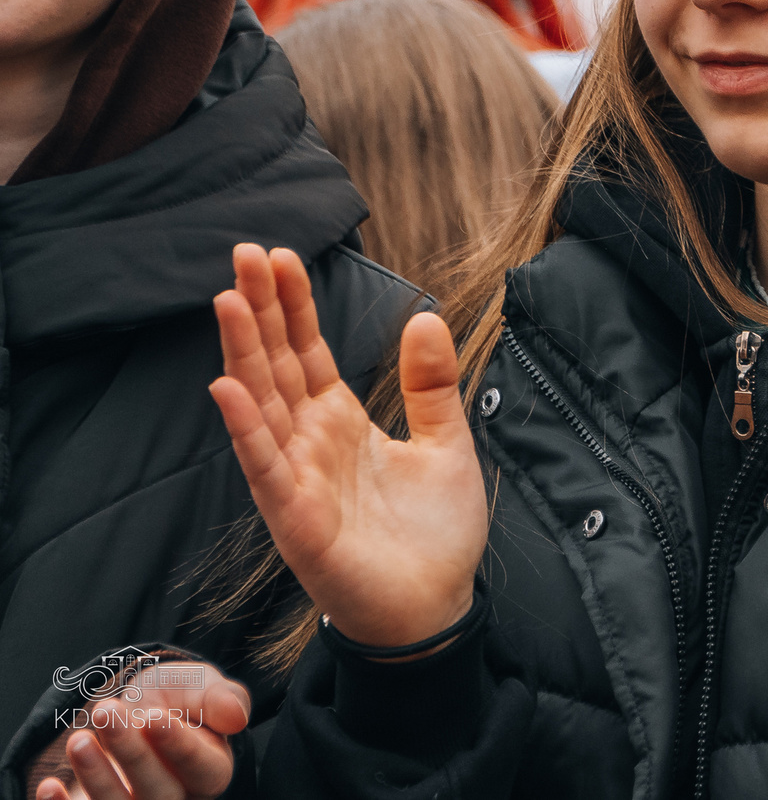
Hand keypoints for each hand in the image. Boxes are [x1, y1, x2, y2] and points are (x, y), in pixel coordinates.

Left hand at [29, 662, 249, 799]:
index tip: (153, 717)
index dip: (179, 747)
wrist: (131, 710)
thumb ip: (221, 697)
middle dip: (131, 754)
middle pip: (159, 794)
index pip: (203, 770)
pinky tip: (49, 786)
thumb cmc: (173, 699)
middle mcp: (177, 799)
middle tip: (107, 710)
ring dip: (97, 778)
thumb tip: (236, 717)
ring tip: (78, 739)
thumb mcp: (199, 685)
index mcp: (210, 770)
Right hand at [207, 246, 484, 649]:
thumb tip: (423, 315)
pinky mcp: (295, 517)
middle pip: (277, 365)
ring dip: (244, 352)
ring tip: (230, 299)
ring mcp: (297, 478)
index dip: (294, 305)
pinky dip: (245, 426)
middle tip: (243, 252)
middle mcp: (309, 443)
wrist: (435, 608)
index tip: (280, 255)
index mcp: (341, 423)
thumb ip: (429, 384)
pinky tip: (227, 385)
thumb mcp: (445, 443)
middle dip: (260, 310)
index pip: (308, 353)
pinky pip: (264, 465)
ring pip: (261, 404)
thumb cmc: (434, 534)